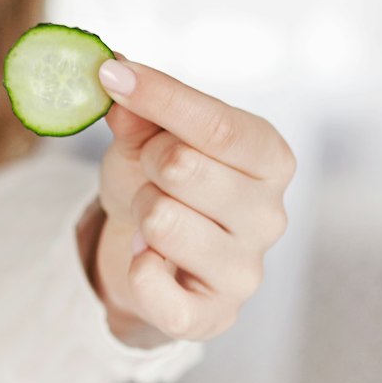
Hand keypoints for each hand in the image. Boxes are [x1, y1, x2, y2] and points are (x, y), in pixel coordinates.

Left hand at [89, 54, 295, 345]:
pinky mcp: (213, 315)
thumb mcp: (144, 139)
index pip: (219, 124)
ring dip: (138, 211)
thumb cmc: (158, 185)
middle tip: (148, 173)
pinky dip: (134, 265)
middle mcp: (270, 215)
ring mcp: (246, 269)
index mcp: (269, 159)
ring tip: (150, 217)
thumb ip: (136, 110)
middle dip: (145, 162)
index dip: (160, 96)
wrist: (149, 257)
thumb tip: (114, 67)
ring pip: (161, 219)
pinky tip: (145, 258)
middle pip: (183, 167)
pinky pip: (154, 284)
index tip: (111, 73)